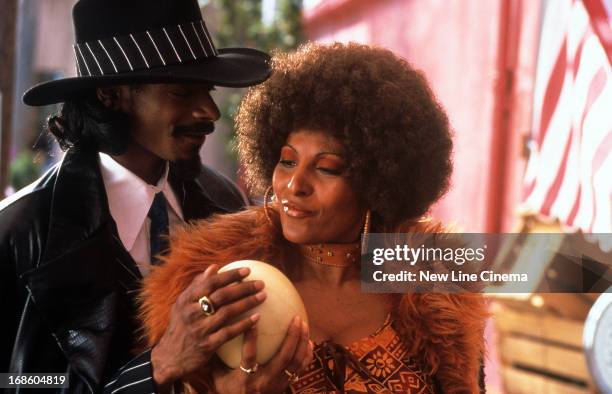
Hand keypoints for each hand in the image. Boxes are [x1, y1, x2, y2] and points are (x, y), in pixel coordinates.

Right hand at [151, 264, 265, 390]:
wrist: (169, 357)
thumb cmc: (180, 326)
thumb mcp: (182, 304)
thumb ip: (197, 285)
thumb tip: (214, 267)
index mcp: (186, 300)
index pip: (211, 282)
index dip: (230, 275)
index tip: (247, 270)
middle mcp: (192, 313)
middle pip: (222, 296)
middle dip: (243, 288)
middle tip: (260, 283)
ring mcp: (200, 329)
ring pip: (227, 312)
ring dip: (247, 303)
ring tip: (262, 296)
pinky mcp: (207, 345)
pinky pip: (229, 333)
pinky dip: (244, 324)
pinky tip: (257, 318)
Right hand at [212, 315, 313, 393]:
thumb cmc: (229, 393)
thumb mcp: (218, 379)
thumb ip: (216, 358)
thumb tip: (212, 332)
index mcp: (245, 379)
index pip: (250, 356)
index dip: (251, 337)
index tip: (256, 318)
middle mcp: (264, 381)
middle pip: (283, 357)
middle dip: (292, 337)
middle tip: (296, 318)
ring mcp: (277, 384)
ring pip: (295, 362)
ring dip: (301, 342)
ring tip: (303, 324)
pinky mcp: (285, 386)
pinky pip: (300, 368)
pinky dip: (306, 354)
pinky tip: (308, 340)